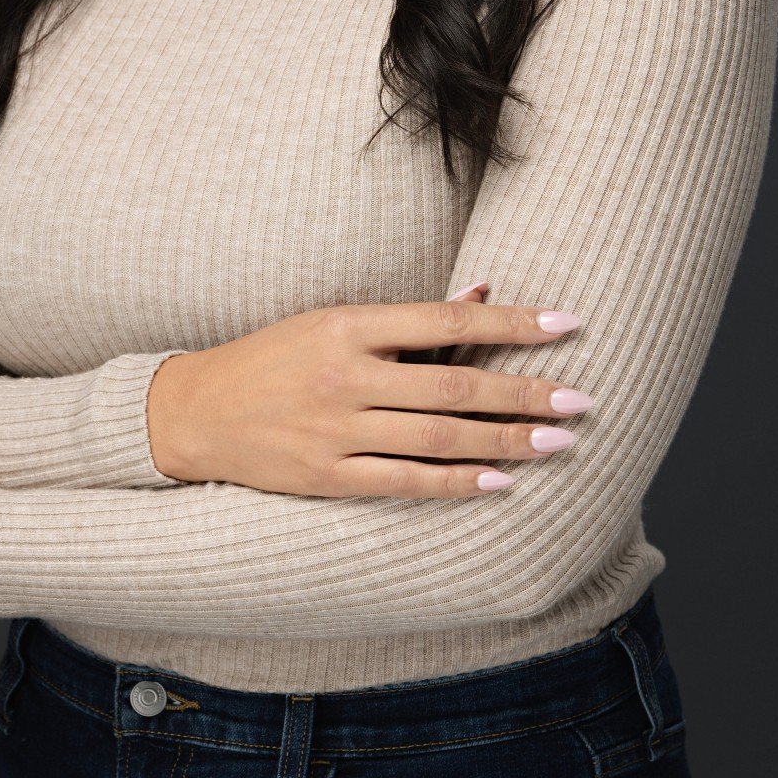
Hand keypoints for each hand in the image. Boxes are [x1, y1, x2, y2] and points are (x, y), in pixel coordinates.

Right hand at [144, 282, 593, 499]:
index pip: (446, 320)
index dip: (511, 323)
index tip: (568, 323)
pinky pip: (405, 482)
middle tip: (580, 399)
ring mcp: (335, 430)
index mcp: (347, 326)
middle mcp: (345, 376)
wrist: (196, 412)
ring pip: (438, 438)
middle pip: (453, 386)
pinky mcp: (326, 477)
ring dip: (505, 441)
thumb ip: (408, 318)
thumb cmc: (273, 359)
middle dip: (523, 393)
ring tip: (559, 441)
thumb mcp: (332, 321)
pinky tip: (500, 481)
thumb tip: (483, 294)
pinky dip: (456, 483)